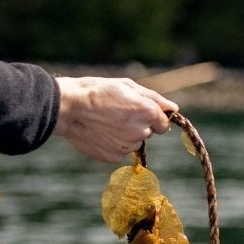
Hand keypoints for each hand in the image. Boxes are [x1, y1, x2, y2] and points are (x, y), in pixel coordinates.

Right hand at [52, 76, 175, 162]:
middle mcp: (141, 131)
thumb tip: (174, 109)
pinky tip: (99, 133)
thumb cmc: (98, 91)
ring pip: (133, 143)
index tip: (137, 111)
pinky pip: (119, 152)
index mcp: (148, 112)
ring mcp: (127, 146)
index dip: (152, 117)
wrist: (69, 108)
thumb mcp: (127, 86)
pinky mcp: (113, 157)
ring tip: (105, 123)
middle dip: (137, 124)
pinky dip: (112, 144)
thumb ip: (154, 98)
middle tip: (116, 113)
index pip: (164, 124)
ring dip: (125, 135)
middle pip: (148, 133)